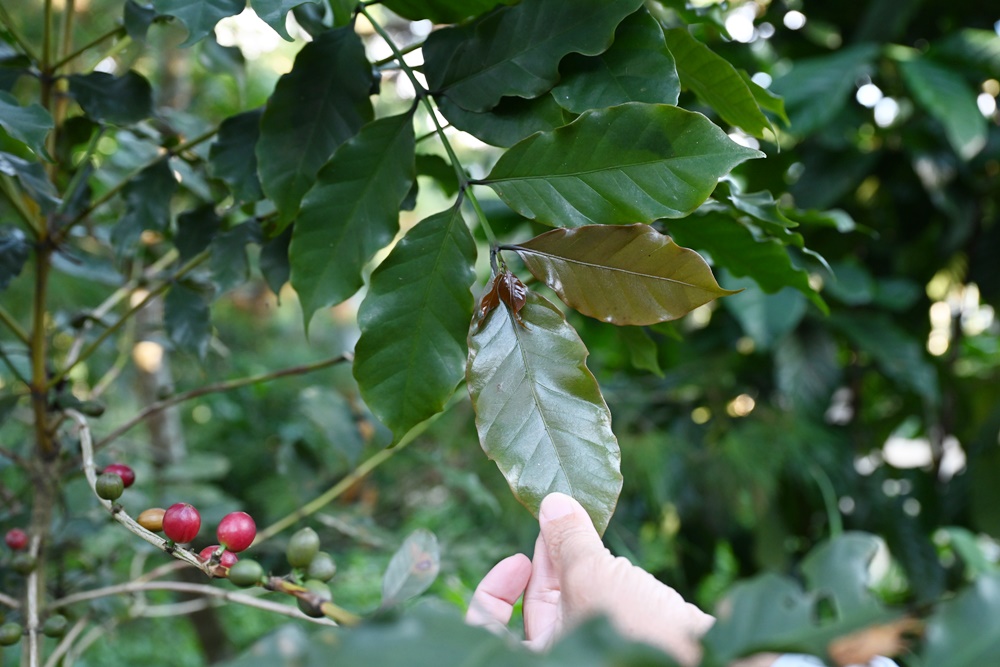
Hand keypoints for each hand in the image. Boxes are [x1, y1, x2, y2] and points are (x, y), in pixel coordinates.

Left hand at [466, 493, 715, 664]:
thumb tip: (552, 502)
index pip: (489, 630)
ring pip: (571, 608)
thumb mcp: (593, 577)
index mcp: (540, 656)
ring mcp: (595, 654)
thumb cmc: (640, 632)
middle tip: (558, 522)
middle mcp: (563, 656)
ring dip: (576, 567)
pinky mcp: (627, 645)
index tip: (517, 560)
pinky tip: (615, 561)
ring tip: (587, 529)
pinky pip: (602, 613)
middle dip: (545, 564)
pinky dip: (604, 584)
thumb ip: (568, 540)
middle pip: (534, 613)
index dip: (494, 592)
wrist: (717, 660)